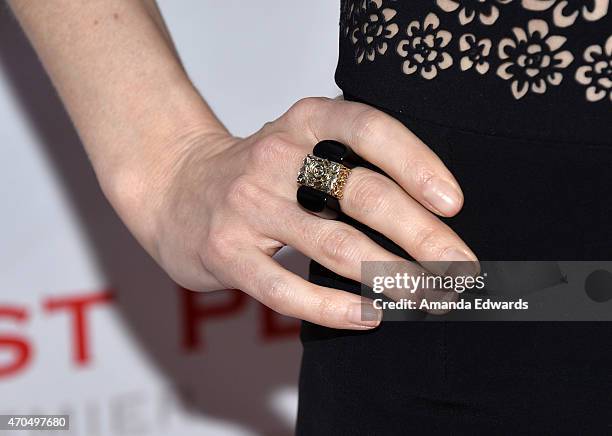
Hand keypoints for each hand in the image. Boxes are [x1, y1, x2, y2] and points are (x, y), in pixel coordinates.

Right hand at [142, 97, 476, 329]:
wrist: (174, 187)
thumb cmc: (256, 173)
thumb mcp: (299, 144)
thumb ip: (350, 167)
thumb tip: (430, 220)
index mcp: (302, 121)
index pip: (369, 129)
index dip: (417, 164)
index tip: (454, 204)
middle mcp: (275, 156)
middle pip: (362, 195)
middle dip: (422, 237)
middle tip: (460, 270)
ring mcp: (247, 205)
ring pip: (334, 246)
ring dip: (391, 277)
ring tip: (429, 297)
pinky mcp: (226, 252)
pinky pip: (287, 289)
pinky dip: (334, 308)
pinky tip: (370, 317)